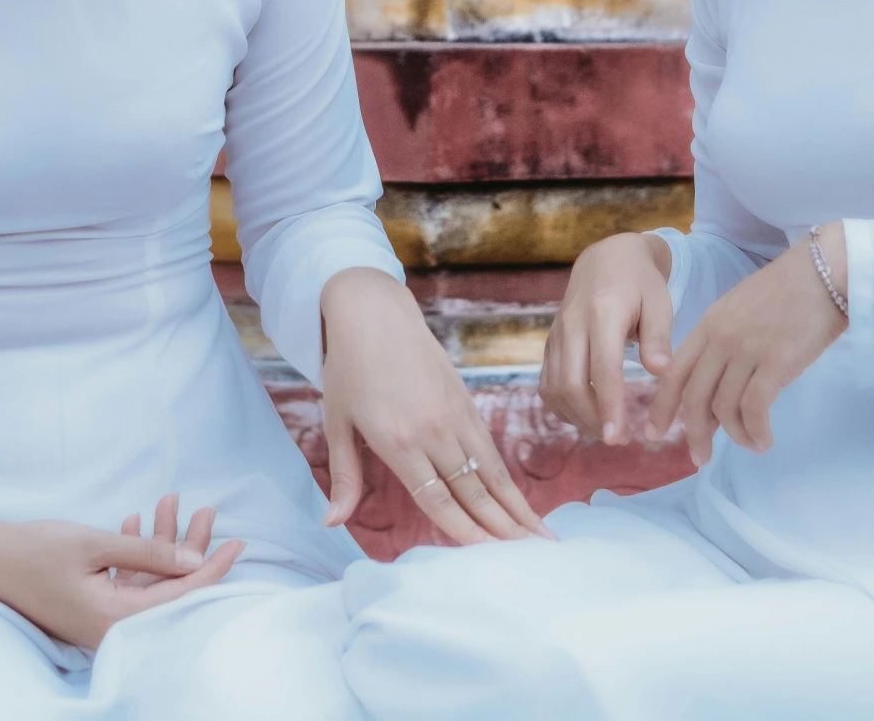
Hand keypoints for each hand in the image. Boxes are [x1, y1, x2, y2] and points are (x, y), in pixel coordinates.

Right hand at [0, 478, 242, 651]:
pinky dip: (135, 551)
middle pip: (167, 589)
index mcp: (115, 620)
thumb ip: (148, 553)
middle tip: (209, 513)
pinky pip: (124, 580)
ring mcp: (97, 618)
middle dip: (190, 547)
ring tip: (173, 502)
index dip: (212, 569)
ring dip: (162, 542)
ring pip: (146, 580)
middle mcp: (110, 627)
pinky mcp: (86, 605)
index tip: (237, 542)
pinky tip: (139, 519)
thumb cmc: (35, 551)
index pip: (180, 597)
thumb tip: (195, 560)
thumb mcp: (96, 546)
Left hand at [318, 267, 553, 544]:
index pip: (437, 499)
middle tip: (534, 561)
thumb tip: (331, 524)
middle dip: (504, 529)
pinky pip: (490, 450)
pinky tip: (522, 501)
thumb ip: (344, 477)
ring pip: (491, 473)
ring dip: (517, 508)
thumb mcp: (337, 423)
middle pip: (473, 491)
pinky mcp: (466, 403)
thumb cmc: (349, 369)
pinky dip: (508, 480)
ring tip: (542, 539)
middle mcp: (433, 432)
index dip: (464, 532)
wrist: (375, 313)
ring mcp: (454, 416)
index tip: (488, 559)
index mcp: (397, 441)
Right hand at [541, 231, 673, 444]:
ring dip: (576, 417)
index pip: (603, 369)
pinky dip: (562, 406)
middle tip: (618, 439)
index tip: (618, 438)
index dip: (609, 406)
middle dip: (592, 419)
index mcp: (602, 313)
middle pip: (571, 384)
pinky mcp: (550, 342)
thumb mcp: (659, 302)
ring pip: (554, 387)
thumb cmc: (640, 283)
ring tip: (605, 430)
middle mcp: (572, 325)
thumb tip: (660, 372)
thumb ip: (659, 338)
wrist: (606, 259)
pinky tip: (585, 415)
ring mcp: (557, 334)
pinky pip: (547, 382)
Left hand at [646, 227, 846, 464]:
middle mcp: (721, 338)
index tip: (655, 432)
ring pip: (723, 407)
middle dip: (692, 433)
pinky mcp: (776, 362)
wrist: (825, 272)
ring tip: (750, 445)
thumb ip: (723, 345)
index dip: (662, 405)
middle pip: (694, 396)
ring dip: (734, 436)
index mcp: (709, 324)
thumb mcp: (741, 310)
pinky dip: (756, 432)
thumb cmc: (788, 292)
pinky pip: (754, 409)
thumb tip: (717, 394)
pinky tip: (764, 440)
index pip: (674, 371)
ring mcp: (747, 350)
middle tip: (700, 458)